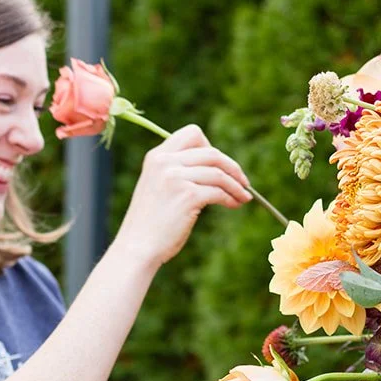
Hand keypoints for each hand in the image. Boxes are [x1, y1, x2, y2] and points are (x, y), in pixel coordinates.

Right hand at [115, 124, 251, 269]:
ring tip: (244, 197)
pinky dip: (231, 198)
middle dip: (232, 167)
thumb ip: (178, 171)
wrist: (137, 247)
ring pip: (219, 173)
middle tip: (243, 182)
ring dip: (237, 185)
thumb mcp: (158, 186)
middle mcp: (165, 162)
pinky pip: (219, 191)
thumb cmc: (150, 223)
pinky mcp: (188, 196)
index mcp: (157, 156)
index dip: (211, 147)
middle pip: (212, 152)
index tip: (219, 165)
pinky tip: (234, 205)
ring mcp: (175, 178)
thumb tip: (217, 167)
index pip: (192, 134)